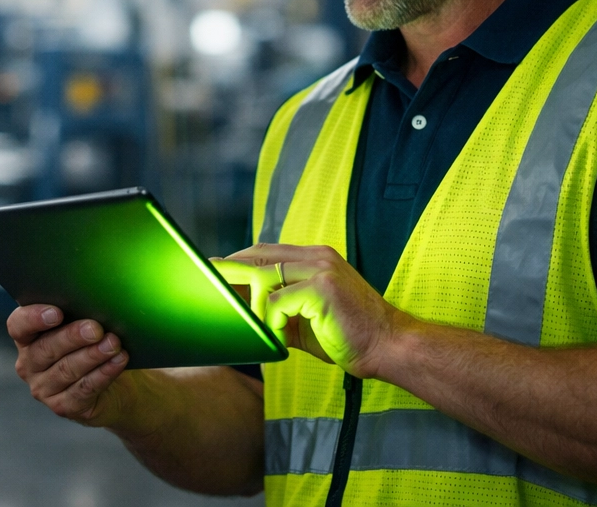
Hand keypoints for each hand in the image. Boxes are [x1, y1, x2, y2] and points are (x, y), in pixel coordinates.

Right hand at [8, 304, 131, 425]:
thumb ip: (79, 313)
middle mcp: (29, 364)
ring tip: (113, 344)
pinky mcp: (63, 407)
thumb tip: (94, 300)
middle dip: (72, 337)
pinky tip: (117, 361)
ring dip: (92, 355)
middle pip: (45, 348)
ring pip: (66, 370)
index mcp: (27, 337)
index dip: (34, 318)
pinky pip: (83, 389)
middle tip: (96, 329)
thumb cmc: (94, 345)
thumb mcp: (83, 325)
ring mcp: (43, 388)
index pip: (18, 325)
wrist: (115, 384)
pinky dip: (103, 373)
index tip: (57, 313)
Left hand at [217, 243, 405, 376]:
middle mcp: (316, 257)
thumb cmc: (349, 336)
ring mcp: (320, 270)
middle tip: (207, 280)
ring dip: (254, 307)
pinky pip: (277, 303)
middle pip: (258, 256)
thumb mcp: (307, 320)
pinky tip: (280, 340)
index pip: (266, 251)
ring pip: (264, 278)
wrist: (389, 347)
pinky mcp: (321, 289)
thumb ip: (279, 310)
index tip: (215, 268)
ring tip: (263, 331)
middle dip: (229, 269)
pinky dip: (272, 323)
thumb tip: (244, 313)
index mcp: (315, 258)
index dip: (238, 259)